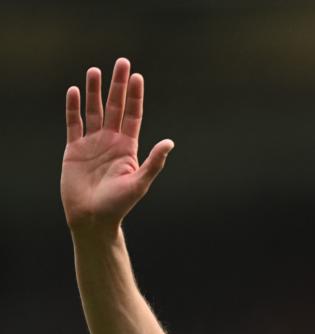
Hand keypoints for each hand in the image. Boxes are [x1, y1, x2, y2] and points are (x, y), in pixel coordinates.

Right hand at [61, 58, 173, 230]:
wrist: (92, 218)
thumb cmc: (119, 205)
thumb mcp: (140, 183)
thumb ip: (154, 162)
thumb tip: (170, 142)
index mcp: (128, 147)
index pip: (133, 115)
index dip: (135, 96)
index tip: (137, 77)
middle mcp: (111, 141)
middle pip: (115, 107)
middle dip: (118, 85)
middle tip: (121, 62)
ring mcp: (92, 144)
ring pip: (94, 111)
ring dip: (95, 91)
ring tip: (95, 70)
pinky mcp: (74, 149)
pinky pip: (73, 124)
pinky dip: (73, 108)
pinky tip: (74, 91)